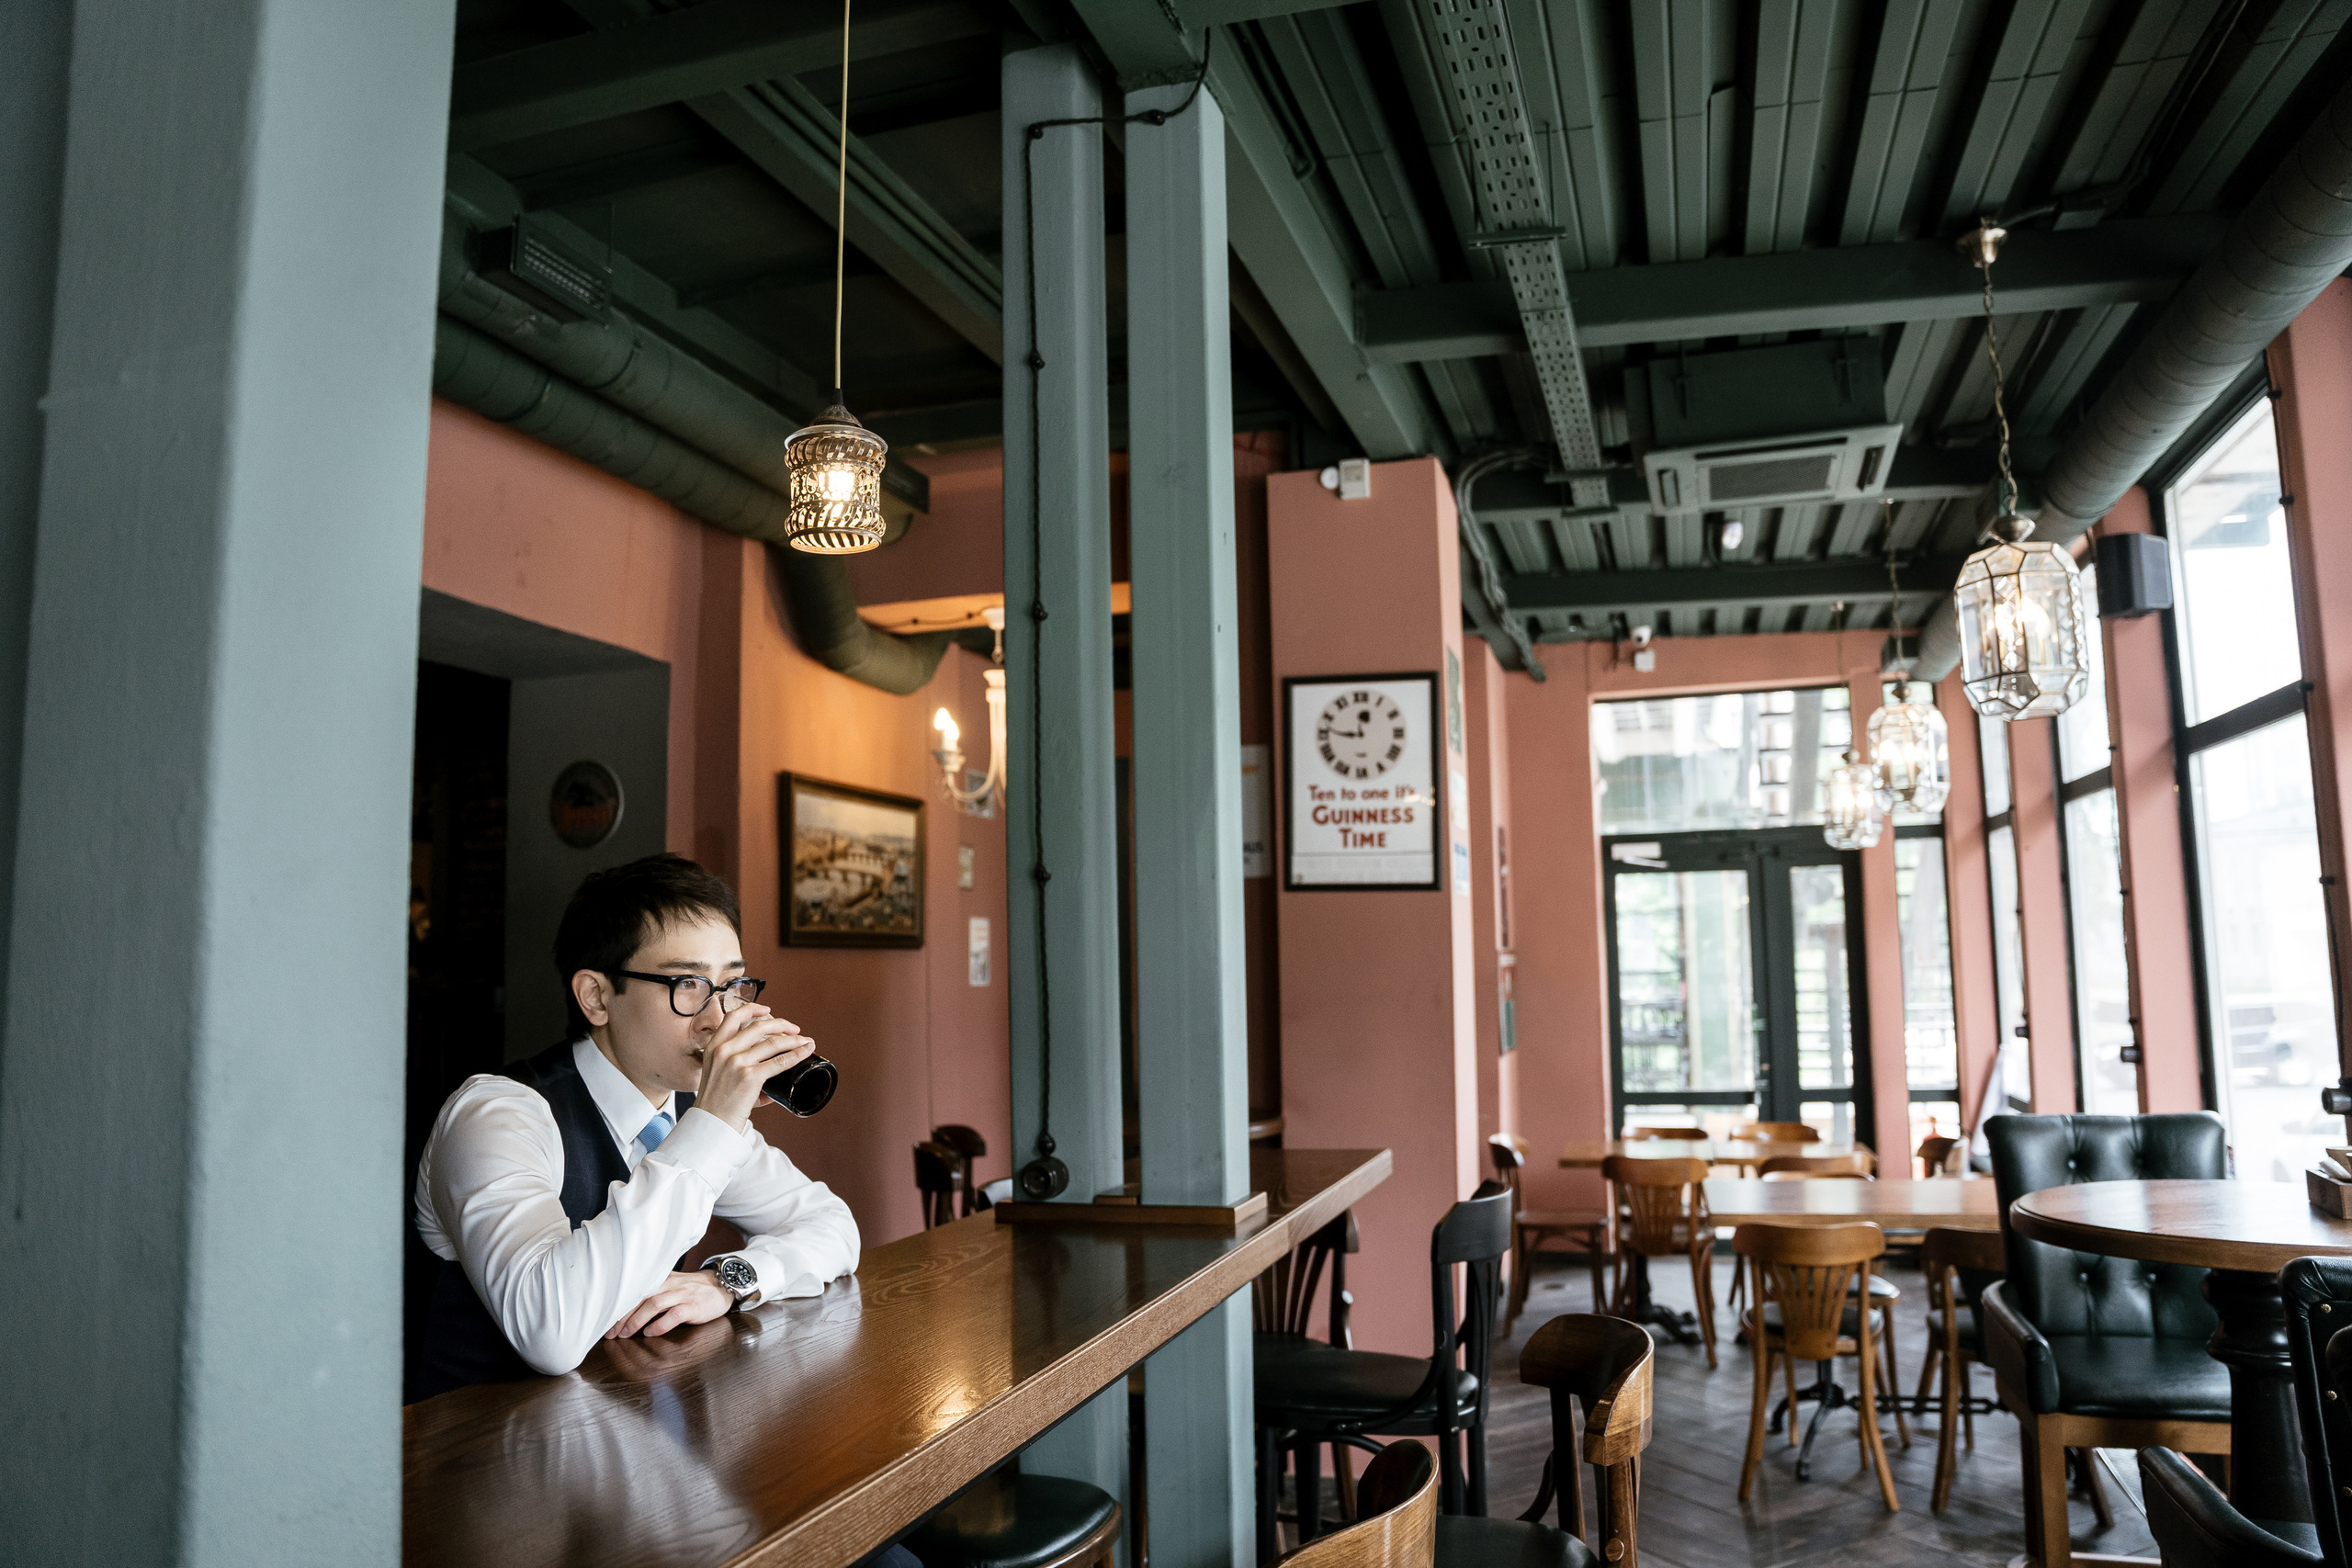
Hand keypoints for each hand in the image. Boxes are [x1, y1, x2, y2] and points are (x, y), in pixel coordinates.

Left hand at [605, 1270, 732, 1339]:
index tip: (605, 1323)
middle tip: (611, 1333)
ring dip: (636, 1320)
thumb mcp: (671, 1286)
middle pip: (639, 1296)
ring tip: (626, 1334)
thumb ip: (652, 1294)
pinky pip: (674, 1314)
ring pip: (653, 1304)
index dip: (618, 1307)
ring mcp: (682, 1294)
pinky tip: (650, 1333)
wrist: (722, 1286)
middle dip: (622, 1316)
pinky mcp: (693, 1305)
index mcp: (661, 1279)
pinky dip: (660, 1325)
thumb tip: (627, 1312)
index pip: (634, 1291)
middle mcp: (669, 1284)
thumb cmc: (693, 1290)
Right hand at [693, 1003, 815, 1128]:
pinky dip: (797, 1054)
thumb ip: (734, 1066)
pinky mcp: (750, 1077)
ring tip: (805, 1041)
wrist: (710, 1124)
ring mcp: (737, 1063)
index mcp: (713, 1047)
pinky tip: (806, 1051)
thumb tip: (766, 1078)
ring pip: (773, 1042)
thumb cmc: (715, 1103)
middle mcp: (724, 1051)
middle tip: (794, 1029)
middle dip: (781, 1024)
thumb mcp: (715, 1074)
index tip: (767, 1010)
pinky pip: (780, 1061)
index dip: (753, 1008)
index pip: (733, 1017)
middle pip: (758, 1026)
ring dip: (794, 1039)